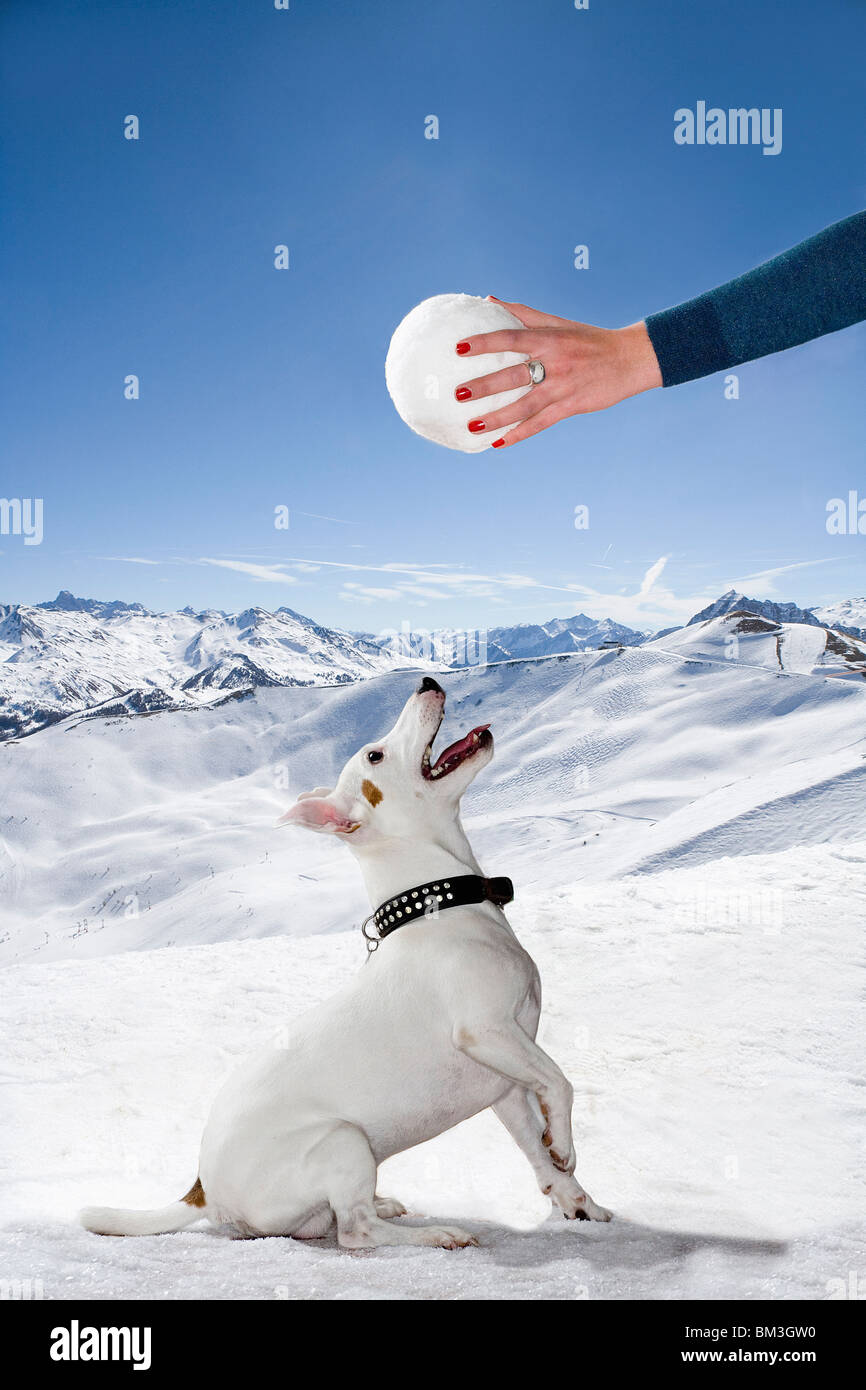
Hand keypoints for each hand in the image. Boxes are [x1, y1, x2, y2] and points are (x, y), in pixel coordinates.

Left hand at [453, 297, 662, 446]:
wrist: (629, 359)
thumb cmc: (589, 339)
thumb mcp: (559, 323)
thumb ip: (523, 314)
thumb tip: (488, 300)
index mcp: (549, 339)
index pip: (510, 338)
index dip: (484, 342)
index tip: (459, 348)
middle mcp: (554, 363)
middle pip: (513, 376)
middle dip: (484, 386)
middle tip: (458, 394)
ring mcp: (562, 387)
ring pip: (524, 406)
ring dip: (497, 417)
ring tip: (472, 426)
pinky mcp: (571, 407)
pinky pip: (540, 424)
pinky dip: (519, 433)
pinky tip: (498, 443)